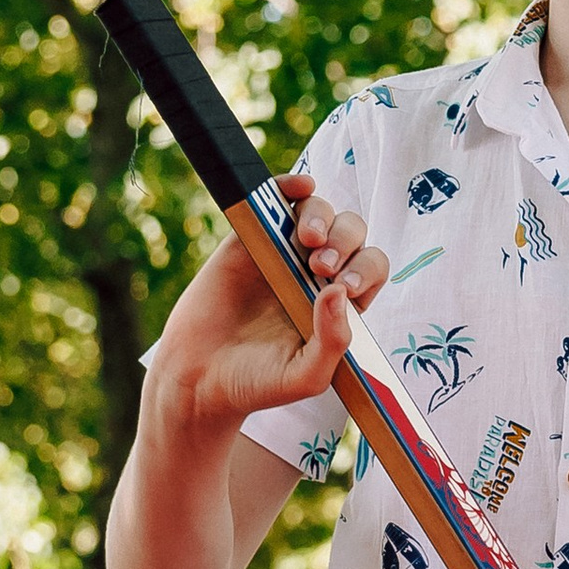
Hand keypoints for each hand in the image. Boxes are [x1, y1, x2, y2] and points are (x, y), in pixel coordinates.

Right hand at [146, 174, 387, 436]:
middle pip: (350, 234)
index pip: (369, 269)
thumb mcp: (307, 376)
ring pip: (318, 213)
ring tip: (309, 241)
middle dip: (345, 242)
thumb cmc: (258, 383)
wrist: (199, 379)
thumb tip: (340, 290)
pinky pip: (276, 200)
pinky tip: (302, 185)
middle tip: (321, 266)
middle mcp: (316, 274)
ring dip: (322, 217)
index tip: (345, 287)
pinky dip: (292, 185)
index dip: (365, 269)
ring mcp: (283, 252)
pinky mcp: (249, 238)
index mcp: (339, 303)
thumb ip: (333, 340)